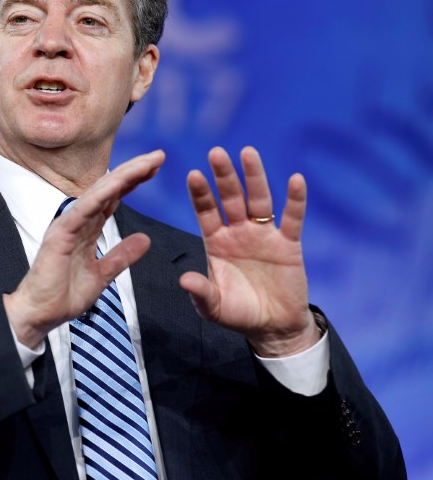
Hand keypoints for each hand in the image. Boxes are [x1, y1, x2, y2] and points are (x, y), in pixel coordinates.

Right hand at [4, 150, 165, 347]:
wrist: (39, 315)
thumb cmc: (63, 295)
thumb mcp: (103, 274)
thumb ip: (122, 256)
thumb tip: (145, 239)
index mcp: (87, 228)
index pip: (114, 198)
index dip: (134, 182)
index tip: (156, 168)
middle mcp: (78, 221)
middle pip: (109, 189)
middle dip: (134, 171)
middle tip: (158, 155)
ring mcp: (68, 224)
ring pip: (99, 193)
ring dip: (123, 176)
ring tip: (146, 163)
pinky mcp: (60, 234)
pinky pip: (83, 210)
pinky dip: (100, 195)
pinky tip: (118, 183)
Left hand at [179, 146, 318, 356]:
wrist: (273, 327)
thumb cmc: (238, 314)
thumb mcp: (214, 307)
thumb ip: (201, 292)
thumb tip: (184, 279)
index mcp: (216, 242)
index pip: (206, 212)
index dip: (201, 194)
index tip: (193, 174)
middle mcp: (238, 232)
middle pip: (231, 198)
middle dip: (224, 176)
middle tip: (216, 152)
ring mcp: (264, 235)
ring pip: (259, 201)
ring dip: (255, 177)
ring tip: (248, 152)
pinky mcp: (289, 245)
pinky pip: (293, 219)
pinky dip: (296, 200)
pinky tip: (295, 179)